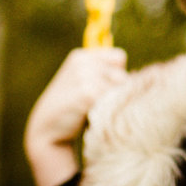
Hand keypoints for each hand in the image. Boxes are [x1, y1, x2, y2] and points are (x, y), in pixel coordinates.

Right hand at [24, 47, 127, 185]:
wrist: (46, 129)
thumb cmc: (70, 108)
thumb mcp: (83, 82)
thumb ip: (105, 75)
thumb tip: (140, 75)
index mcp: (81, 56)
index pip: (119, 57)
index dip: (116, 75)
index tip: (103, 90)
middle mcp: (83, 61)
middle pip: (122, 74)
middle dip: (116, 90)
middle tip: (98, 105)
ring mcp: (84, 76)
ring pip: (120, 87)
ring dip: (113, 102)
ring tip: (96, 111)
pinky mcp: (87, 92)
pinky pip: (113, 99)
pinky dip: (108, 111)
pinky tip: (94, 117)